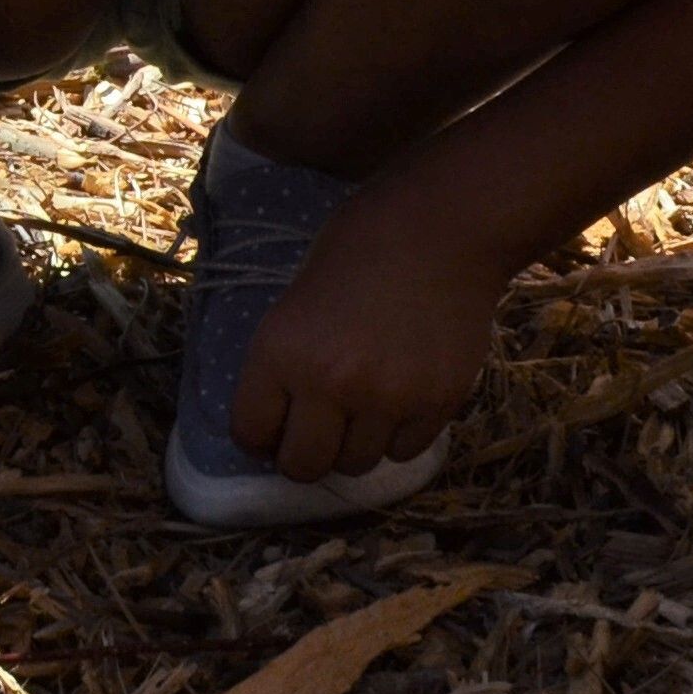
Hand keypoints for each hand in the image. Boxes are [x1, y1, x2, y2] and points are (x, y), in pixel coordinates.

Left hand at [230, 190, 499, 485]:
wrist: (442, 226)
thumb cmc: (358, 248)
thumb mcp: (295, 300)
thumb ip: (285, 364)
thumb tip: (278, 426)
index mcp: (281, 350)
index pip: (250, 433)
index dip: (259, 433)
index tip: (272, 425)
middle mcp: (331, 384)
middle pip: (303, 467)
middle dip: (303, 453)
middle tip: (316, 428)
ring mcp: (389, 399)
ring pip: (357, 465)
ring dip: (353, 444)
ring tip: (362, 405)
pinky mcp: (437, 404)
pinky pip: (404, 452)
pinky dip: (397, 435)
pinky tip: (399, 397)